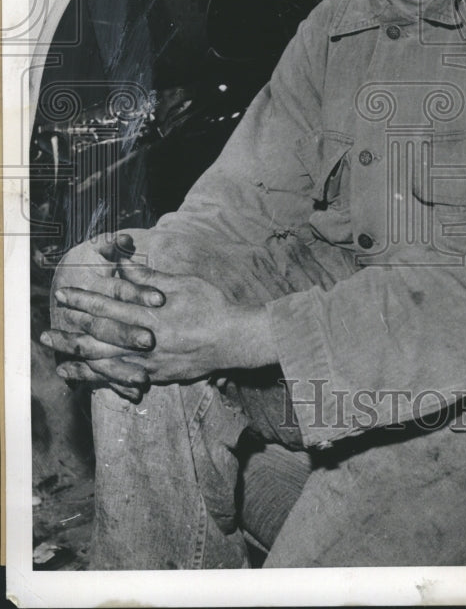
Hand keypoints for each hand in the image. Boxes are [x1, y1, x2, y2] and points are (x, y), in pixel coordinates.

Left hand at [46, 254, 274, 384]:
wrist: (235, 338)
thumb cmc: (212, 305)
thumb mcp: (182, 284)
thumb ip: (150, 279)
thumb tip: (123, 269)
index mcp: (150, 313)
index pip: (107, 306)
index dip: (83, 300)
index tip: (63, 296)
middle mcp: (144, 339)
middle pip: (99, 337)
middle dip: (70, 333)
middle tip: (46, 333)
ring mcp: (149, 362)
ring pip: (106, 362)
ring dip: (79, 361)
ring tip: (58, 362)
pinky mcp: (157, 375)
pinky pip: (123, 379)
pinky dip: (102, 379)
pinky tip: (89, 380)